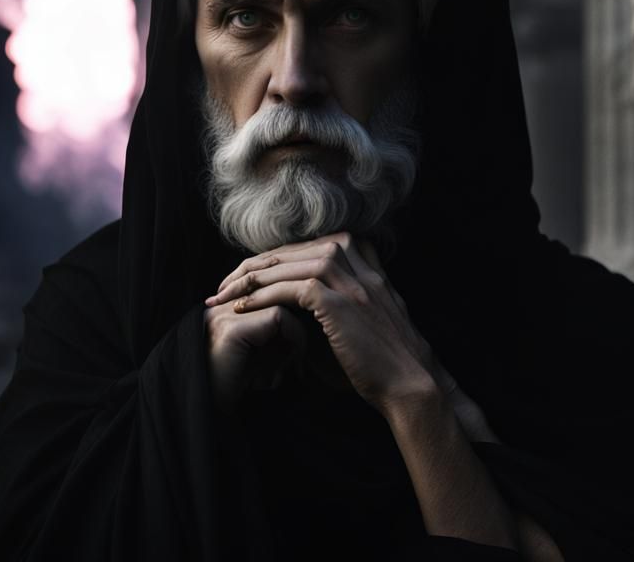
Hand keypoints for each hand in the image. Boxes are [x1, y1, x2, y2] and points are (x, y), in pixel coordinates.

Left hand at [205, 232, 439, 416]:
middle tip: (223, 284)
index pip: (305, 247)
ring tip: (224, 294)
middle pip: (293, 249)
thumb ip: (324, 303)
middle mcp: (358, 263)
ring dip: (250, 278)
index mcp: (363, 261)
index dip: (270, 260)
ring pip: (290, 263)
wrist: (410, 386)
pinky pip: (291, 289)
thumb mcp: (355, 320)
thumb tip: (279, 303)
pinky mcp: (341, 302)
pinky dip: (262, 296)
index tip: (243, 278)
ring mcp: (351, 280)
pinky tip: (242, 307)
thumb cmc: (378, 361)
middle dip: (253, 265)